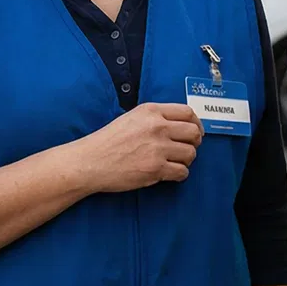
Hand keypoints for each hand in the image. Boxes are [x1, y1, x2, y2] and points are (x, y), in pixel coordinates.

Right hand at [83, 103, 203, 191]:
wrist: (90, 161)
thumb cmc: (108, 141)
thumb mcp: (132, 117)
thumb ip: (156, 118)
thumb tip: (181, 125)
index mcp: (151, 111)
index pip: (188, 113)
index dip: (196, 123)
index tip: (195, 131)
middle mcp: (157, 127)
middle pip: (194, 133)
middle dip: (194, 142)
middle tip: (186, 148)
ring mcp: (157, 148)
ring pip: (191, 154)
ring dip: (186, 160)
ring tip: (174, 162)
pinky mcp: (156, 169)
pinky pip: (182, 172)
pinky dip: (179, 174)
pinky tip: (169, 173)